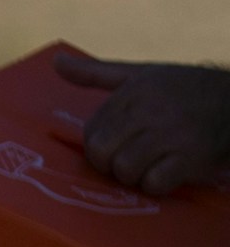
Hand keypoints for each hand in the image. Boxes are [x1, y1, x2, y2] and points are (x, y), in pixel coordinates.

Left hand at [62, 52, 229, 196]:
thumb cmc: (186, 89)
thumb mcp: (142, 74)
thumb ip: (96, 73)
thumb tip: (56, 62)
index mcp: (133, 91)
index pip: (92, 130)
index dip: (100, 144)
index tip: (117, 144)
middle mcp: (149, 110)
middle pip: (102, 151)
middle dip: (110, 164)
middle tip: (127, 162)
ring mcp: (170, 134)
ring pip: (125, 169)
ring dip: (134, 176)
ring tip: (149, 166)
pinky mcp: (190, 157)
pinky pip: (155, 182)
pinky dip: (157, 185)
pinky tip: (168, 174)